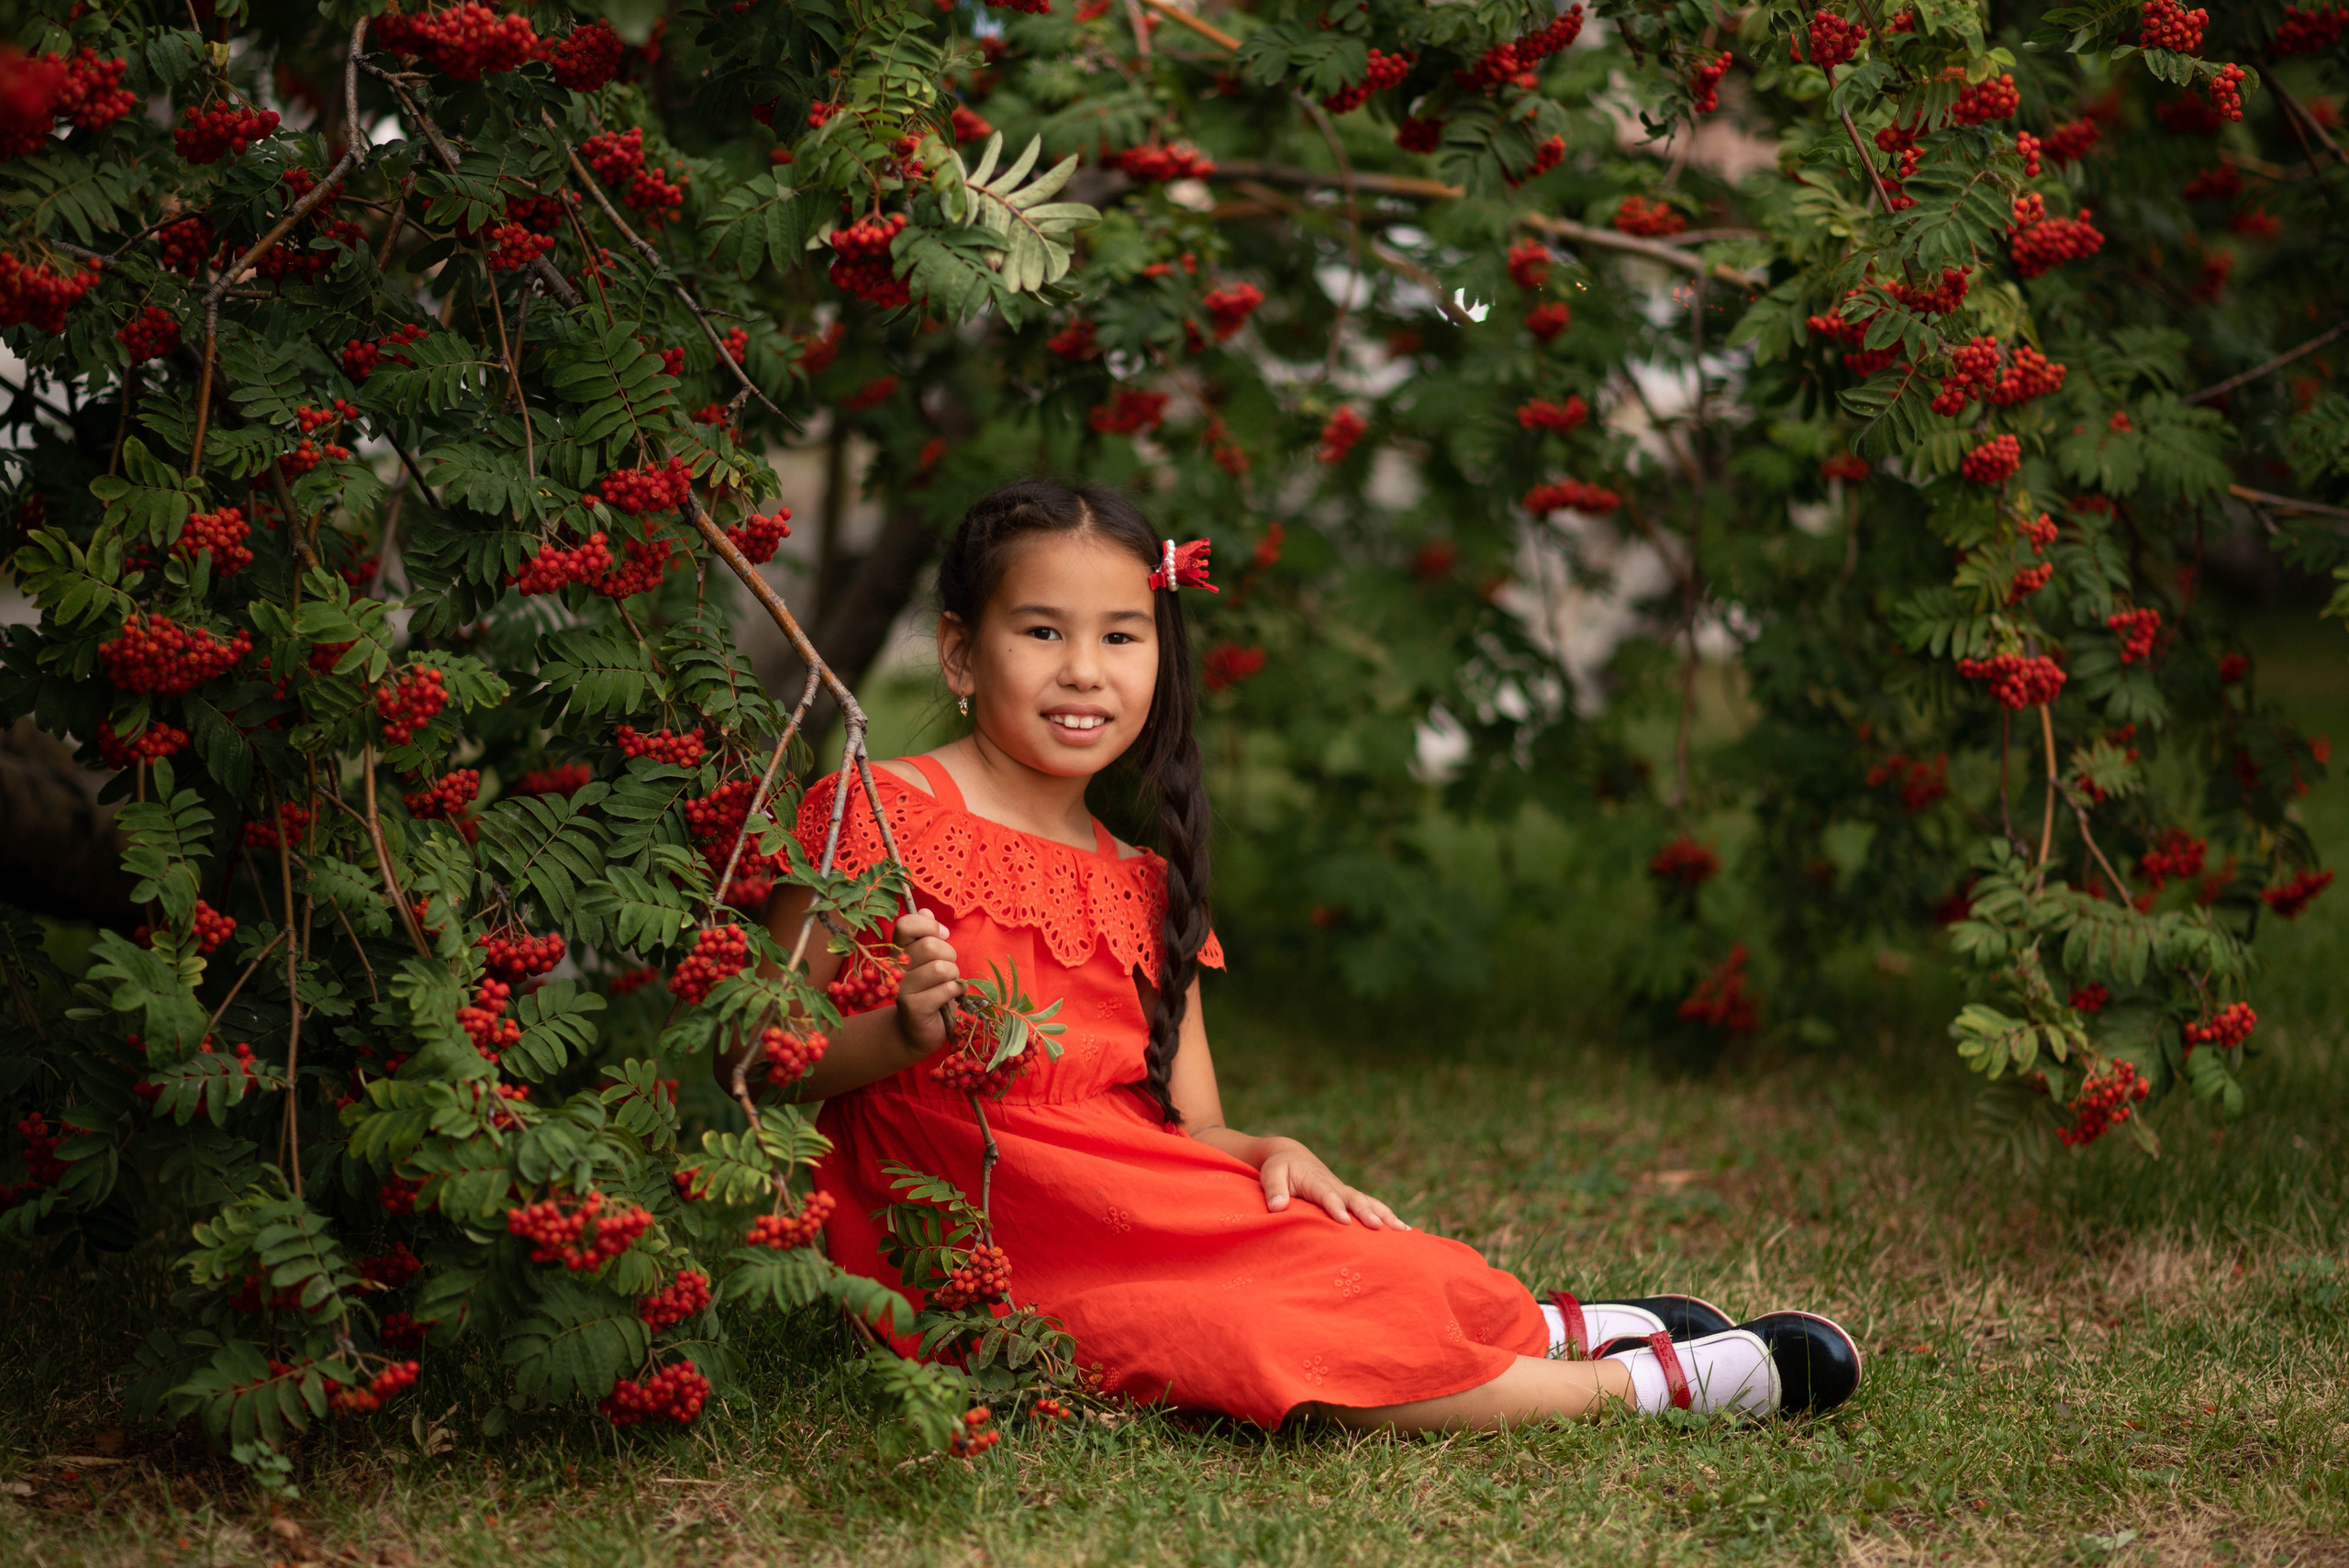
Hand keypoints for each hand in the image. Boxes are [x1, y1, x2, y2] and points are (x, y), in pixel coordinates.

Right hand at [890, 909, 960, 1054]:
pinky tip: (949, 998)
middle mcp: (895, 967)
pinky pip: (947, 990)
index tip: (942, 936)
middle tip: (947, 968)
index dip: (929, 926)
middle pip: (931, 946)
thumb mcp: (930, 959)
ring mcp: (902, 988)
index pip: (906, 924)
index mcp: (898, 950)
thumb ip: (927, 935)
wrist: (917, 1031)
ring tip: (947, 984)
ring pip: (942, 969)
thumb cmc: (929, 990)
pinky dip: (955, 992)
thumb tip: (926, 911)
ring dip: (954, 976)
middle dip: (950, 955)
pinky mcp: (913, 1007)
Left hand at [1259, 1139, 1410, 1228]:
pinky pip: (1372, 1206)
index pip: (1327, 1195)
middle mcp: (1335, 1186)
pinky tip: (1405, 1231)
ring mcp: (1345, 1193)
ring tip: (1403, 1231)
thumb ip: (1273, 1190)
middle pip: (1354, 1199)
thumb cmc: (1280, 1168)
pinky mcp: (1350, 1199)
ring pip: (1369, 1202)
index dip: (1335, 1207)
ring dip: (1386, 1215)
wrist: (1293, 1157)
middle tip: (1378, 1227)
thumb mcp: (1271, 1174)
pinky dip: (1388, 1217)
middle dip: (1367, 1213)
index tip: (1344, 1221)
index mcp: (1316, 1181)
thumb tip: (1277, 1207)